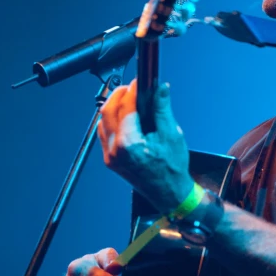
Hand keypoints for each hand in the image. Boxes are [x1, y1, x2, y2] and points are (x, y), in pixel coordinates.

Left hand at [97, 79, 193, 212]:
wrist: (169, 193)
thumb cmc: (172, 168)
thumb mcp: (171, 135)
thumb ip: (162, 109)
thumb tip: (160, 89)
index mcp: (129, 143)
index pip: (126, 107)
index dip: (133, 90)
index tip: (140, 82)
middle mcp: (115, 150)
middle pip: (108, 111)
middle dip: (119, 95)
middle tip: (132, 87)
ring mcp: (110, 156)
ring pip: (103, 122)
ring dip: (112, 107)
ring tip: (128, 99)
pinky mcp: (110, 160)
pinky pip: (104, 135)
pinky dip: (111, 121)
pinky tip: (123, 117)